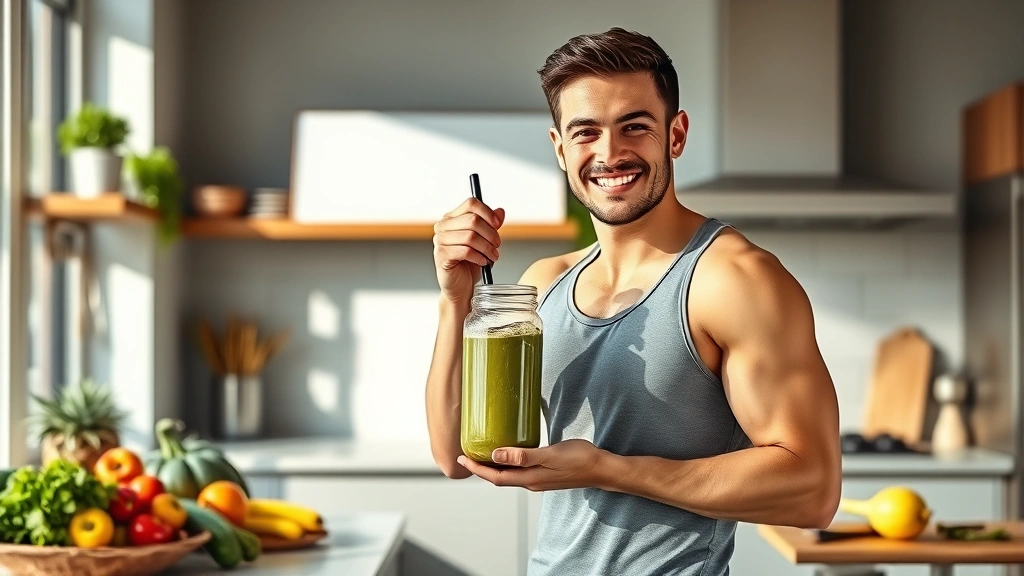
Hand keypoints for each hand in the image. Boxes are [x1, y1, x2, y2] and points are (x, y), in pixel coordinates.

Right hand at [432, 198, 504, 303]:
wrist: (461, 287)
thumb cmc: (469, 264)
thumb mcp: (484, 241)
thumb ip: (490, 225)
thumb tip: (500, 211)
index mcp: (452, 218)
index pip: (471, 204)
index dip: (488, 212)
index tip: (498, 224)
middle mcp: (443, 226)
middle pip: (473, 220)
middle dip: (490, 234)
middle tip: (497, 246)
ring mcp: (440, 241)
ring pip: (471, 236)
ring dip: (487, 248)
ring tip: (492, 256)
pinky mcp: (442, 255)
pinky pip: (465, 251)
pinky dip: (479, 257)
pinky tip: (482, 262)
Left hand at [457, 440, 608, 491]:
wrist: (601, 468)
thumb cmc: (579, 459)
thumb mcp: (549, 455)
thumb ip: (523, 456)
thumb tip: (496, 455)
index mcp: (530, 478)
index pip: (496, 477)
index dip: (477, 469)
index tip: (463, 459)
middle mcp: (531, 482)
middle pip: (499, 478)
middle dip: (481, 469)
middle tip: (467, 455)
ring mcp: (539, 479)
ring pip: (509, 475)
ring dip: (493, 467)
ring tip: (482, 454)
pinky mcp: (545, 473)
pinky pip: (520, 471)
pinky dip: (508, 464)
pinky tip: (508, 454)